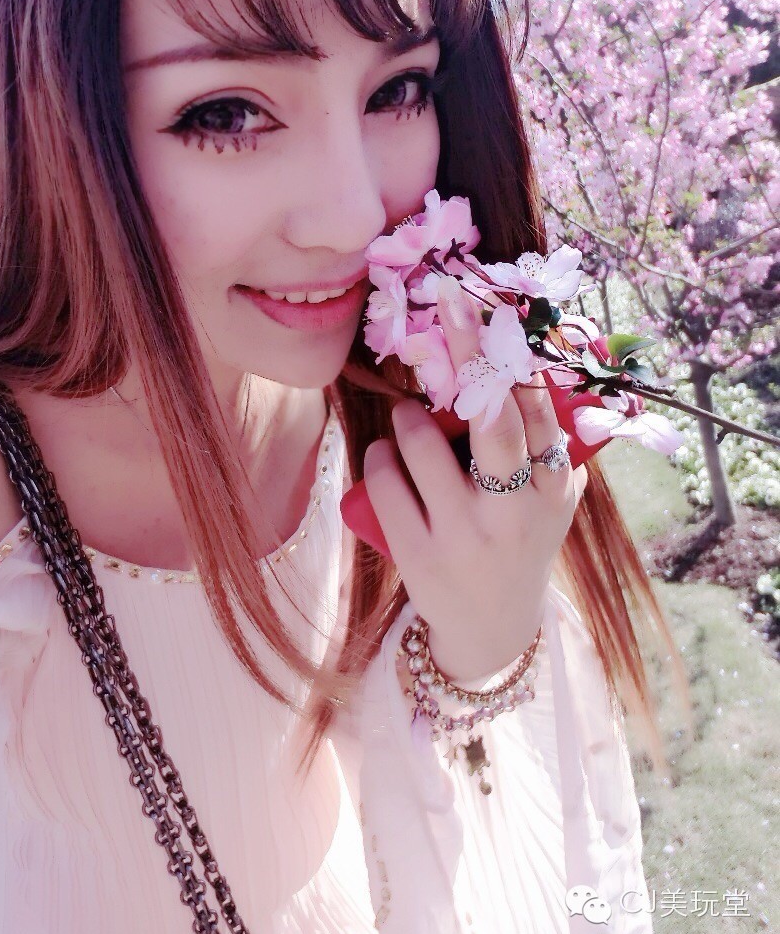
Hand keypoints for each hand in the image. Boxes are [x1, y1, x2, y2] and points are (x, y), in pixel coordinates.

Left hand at [361, 285, 588, 683]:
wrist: (491, 629)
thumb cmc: (520, 543)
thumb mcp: (550, 502)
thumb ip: (551, 445)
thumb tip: (532, 364)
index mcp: (551, 491)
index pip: (539, 411)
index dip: (516, 357)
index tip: (496, 308)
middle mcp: (512, 511)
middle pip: (489, 416)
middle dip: (469, 351)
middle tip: (449, 303)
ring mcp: (462, 534)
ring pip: (421, 443)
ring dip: (407, 415)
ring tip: (408, 416)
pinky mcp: (417, 553)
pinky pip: (385, 481)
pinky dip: (381, 456)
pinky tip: (389, 457)